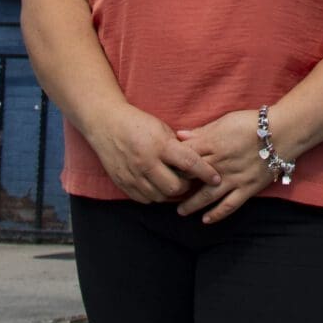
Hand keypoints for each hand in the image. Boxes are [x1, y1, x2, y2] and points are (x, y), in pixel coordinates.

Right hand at [92, 104, 220, 203]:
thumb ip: (178, 146)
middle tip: (190, 181)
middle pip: (175, 187)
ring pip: (160, 197)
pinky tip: (158, 186)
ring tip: (175, 184)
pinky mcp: (123, 183)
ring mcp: (133, 175)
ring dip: (171, 193)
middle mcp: (146, 162)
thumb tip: (197, 162)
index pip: (190, 164)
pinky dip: (155, 195)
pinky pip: (145, 199)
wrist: (106, 124)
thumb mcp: (162, 128)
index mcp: (159, 145)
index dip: (206, 173)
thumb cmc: (138, 123)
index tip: (216, 179)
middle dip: (186, 187)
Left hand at [173, 109, 275, 221]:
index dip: (172, 165)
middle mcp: (220, 164)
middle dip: (178, 187)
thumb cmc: (253, 123)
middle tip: (166, 193)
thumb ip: (202, 132)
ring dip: (192, 205)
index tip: (163, 170)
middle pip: (193, 178)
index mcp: (213, 144)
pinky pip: (230, 205)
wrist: (282, 132)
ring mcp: (234, 178)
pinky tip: (206, 220)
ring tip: (180, 212)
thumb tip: (179, 136)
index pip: (186, 158)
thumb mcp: (225, 121)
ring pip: (208, 196)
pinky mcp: (247, 188)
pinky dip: (217, 214)